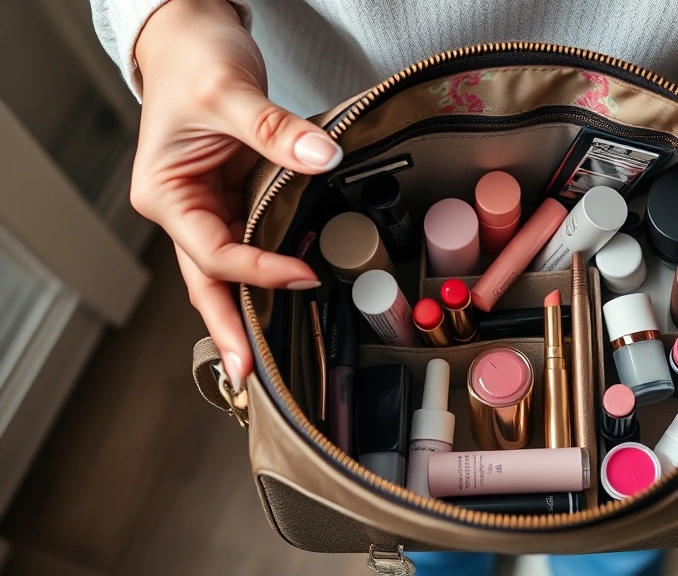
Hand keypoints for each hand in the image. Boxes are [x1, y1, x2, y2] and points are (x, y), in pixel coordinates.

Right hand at [133, 0, 341, 389]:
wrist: (192, 34)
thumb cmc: (193, 59)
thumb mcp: (229, 91)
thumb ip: (274, 129)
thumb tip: (321, 158)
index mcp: (165, 193)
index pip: (212, 250)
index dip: (257, 269)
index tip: (302, 276)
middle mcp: (184, 208)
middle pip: (209, 281)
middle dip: (230, 328)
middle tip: (249, 375)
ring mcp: (210, 207)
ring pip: (232, 270)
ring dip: (251, 309)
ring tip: (269, 360)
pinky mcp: (237, 198)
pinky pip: (256, 241)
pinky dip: (272, 268)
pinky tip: (294, 295)